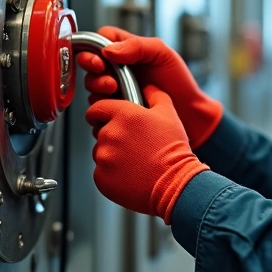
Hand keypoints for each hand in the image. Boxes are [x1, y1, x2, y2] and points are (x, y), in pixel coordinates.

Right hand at [77, 26, 223, 147]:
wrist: (188, 114)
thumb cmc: (179, 82)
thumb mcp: (162, 54)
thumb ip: (137, 45)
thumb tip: (108, 50)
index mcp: (127, 49)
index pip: (100, 38)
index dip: (94, 46)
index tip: (101, 56)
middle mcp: (117, 68)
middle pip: (89, 62)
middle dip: (92, 67)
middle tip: (103, 73)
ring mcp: (115, 89)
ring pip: (91, 84)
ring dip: (98, 86)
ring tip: (114, 90)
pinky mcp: (114, 108)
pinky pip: (97, 106)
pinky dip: (102, 105)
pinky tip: (115, 106)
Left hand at [86, 85, 209, 222]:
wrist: (175, 184)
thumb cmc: (173, 151)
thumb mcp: (170, 115)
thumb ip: (156, 95)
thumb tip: (148, 86)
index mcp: (124, 115)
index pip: (96, 108)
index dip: (100, 114)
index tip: (104, 119)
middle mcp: (110, 133)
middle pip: (100, 131)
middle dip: (112, 136)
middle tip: (132, 146)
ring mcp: (104, 157)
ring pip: (101, 152)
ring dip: (112, 155)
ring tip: (134, 162)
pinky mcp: (101, 177)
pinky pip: (101, 172)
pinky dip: (111, 174)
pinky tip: (130, 174)